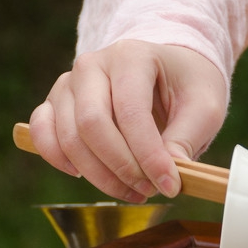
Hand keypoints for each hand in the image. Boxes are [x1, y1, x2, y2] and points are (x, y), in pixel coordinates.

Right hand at [29, 41, 228, 201]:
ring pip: (69, 137)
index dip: (148, 155)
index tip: (170, 185)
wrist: (167, 71)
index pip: (130, 111)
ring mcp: (69, 83)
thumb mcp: (204, 106)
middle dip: (121, 167)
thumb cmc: (186, 85)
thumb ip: (187, 137)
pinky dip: (58, 159)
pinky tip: (84, 176)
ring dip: (98, 175)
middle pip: (92, 125)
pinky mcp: (55, 103)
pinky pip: (42, 133)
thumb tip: (169, 175)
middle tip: (150, 190)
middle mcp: (92, 65)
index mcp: (131, 56)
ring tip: (132, 190)